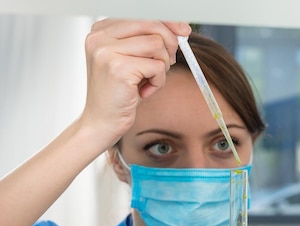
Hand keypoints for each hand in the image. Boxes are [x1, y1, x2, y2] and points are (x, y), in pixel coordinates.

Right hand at [79, 19, 190, 147]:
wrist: (102, 122)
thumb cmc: (119, 92)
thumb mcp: (134, 60)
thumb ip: (148, 40)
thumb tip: (181, 27)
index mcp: (102, 30)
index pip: (141, 14)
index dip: (167, 22)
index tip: (184, 30)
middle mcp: (100, 36)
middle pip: (151, 25)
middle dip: (169, 45)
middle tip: (167, 64)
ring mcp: (106, 51)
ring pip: (157, 45)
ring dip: (162, 67)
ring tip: (148, 81)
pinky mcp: (118, 68)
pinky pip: (157, 67)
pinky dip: (158, 82)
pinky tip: (144, 91)